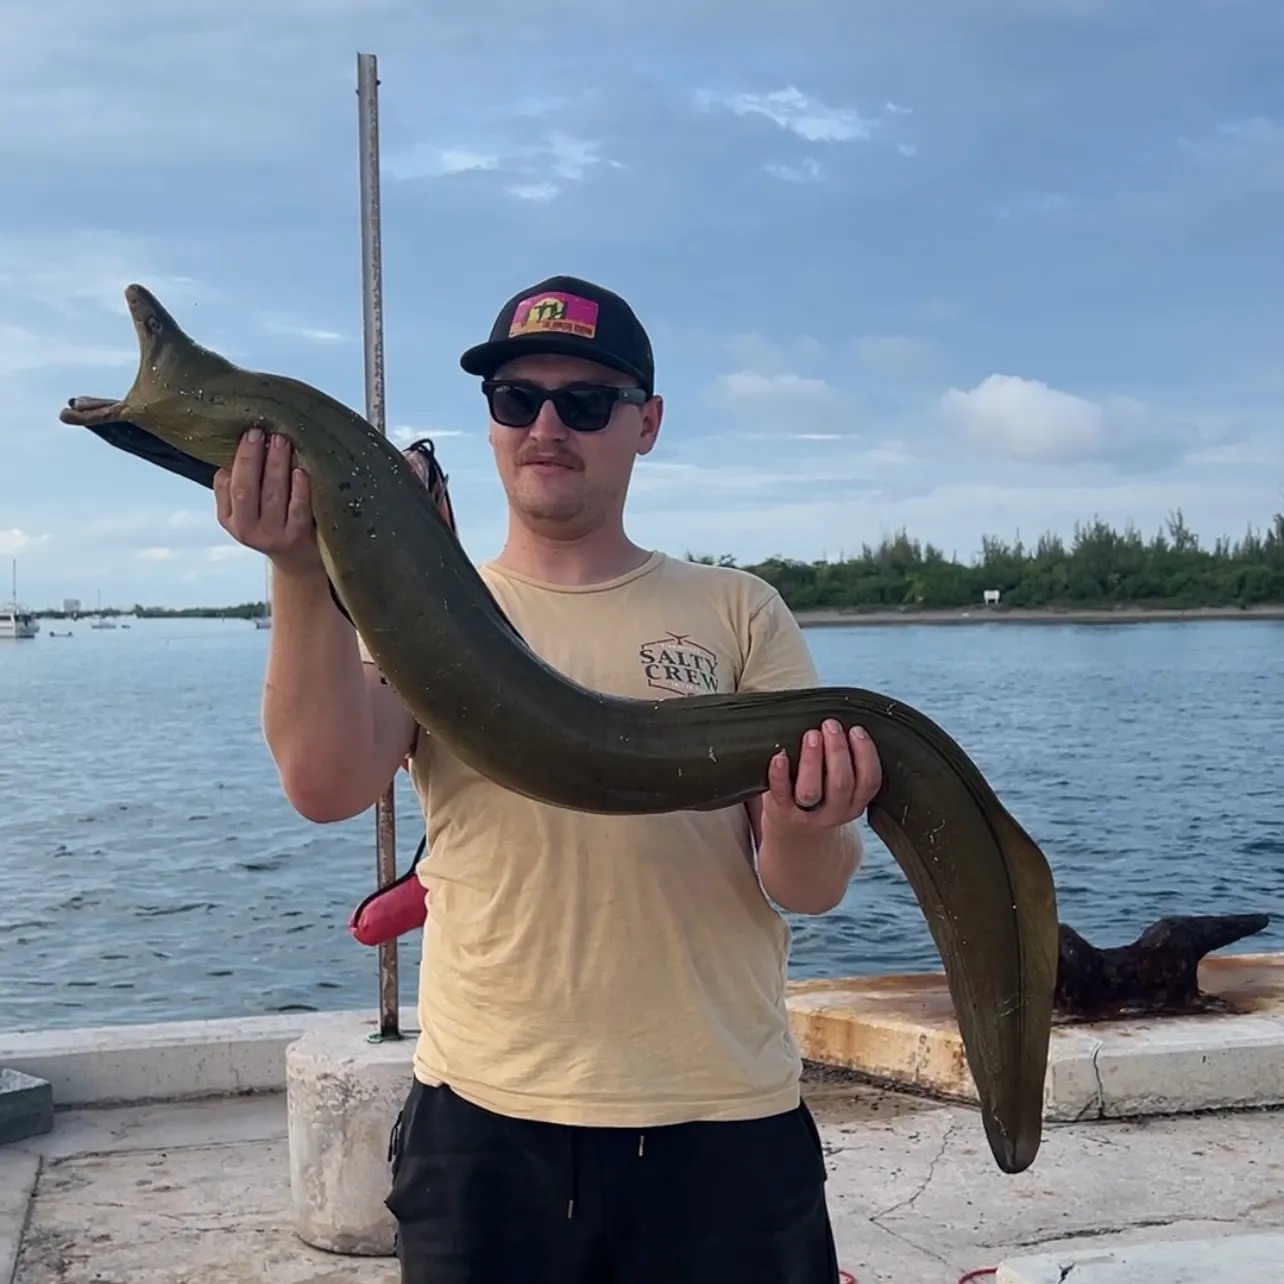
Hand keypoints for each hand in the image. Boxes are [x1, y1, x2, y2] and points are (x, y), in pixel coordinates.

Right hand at [214, 427, 321, 576]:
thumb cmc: (272, 525)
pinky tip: (300, 471)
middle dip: (251, 458)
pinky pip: (298, 510)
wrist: (298, 560)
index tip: (247, 434)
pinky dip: (299, 490)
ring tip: (280, 441)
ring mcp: (275, 535)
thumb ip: (233, 491)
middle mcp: (249, 530)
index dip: (239, 460)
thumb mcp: (245, 513)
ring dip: (275, 466)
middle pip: (247, 490)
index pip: (230, 486)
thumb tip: (229, 463)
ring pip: (272, 496)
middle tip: (258, 432)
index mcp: (232, 520)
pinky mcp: (299, 537)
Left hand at [763, 719, 881, 830]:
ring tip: (811, 735)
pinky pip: (781, 793)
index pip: (870, 781)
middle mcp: (835, 811)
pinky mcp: (782, 810)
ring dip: (812, 760)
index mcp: (856, 802)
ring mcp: (808, 814)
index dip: (865, 753)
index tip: (856, 730)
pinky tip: (779, 756)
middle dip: (837, 750)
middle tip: (830, 725)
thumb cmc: (822, 790)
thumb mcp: (843, 783)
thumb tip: (844, 724)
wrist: (795, 828)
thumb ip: (848, 761)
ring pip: (811, 791)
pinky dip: (779, 774)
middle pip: (841, 784)